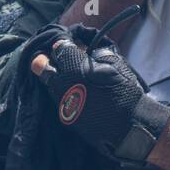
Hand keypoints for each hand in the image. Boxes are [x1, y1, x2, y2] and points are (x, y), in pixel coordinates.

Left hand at [31, 24, 169, 163]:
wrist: (128, 125)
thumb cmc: (124, 90)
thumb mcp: (114, 63)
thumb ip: (94, 53)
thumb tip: (84, 50)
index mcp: (75, 66)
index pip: (59, 47)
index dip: (64, 44)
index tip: (70, 45)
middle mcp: (62, 83)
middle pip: (41, 65)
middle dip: (47, 59)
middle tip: (58, 58)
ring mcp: (62, 100)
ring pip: (49, 83)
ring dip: (57, 76)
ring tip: (72, 77)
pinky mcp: (65, 116)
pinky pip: (58, 98)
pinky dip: (64, 92)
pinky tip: (78, 93)